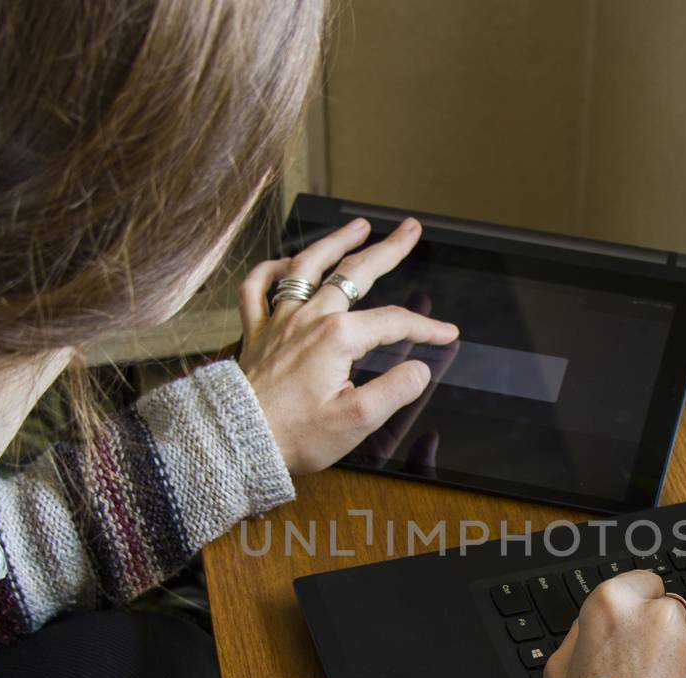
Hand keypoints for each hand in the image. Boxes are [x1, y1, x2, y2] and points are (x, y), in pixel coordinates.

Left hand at [236, 217, 458, 474]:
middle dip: (387, 249)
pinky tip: (285, 263)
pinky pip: (256, 289)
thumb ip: (395, 390)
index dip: (425, 326)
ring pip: (307, 266)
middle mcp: (308, 318)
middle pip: (354, 273)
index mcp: (337, 338)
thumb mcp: (358, 420)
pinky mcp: (256, 333)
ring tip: (358, 226)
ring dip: (335, 242)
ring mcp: (279, 321)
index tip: (446, 333)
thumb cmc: (296, 435)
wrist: (239, 443)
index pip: (393, 322)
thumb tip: (418, 369)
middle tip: (409, 229)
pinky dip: (271, 271)